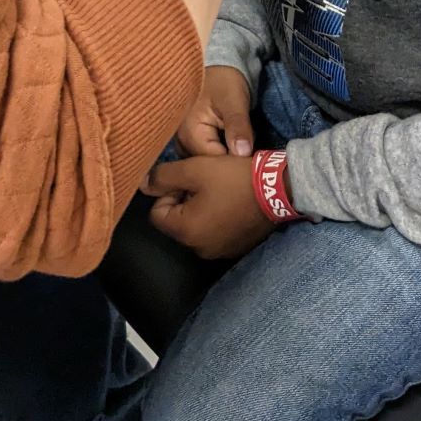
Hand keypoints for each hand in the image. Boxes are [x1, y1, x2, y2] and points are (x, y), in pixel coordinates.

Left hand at [143, 151, 273, 259]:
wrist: (278, 189)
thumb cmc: (232, 178)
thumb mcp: (194, 169)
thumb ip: (163, 177)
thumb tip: (142, 185)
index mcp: (186, 232)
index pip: (157, 213)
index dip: (167, 192)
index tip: (186, 179)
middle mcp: (200, 249)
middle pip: (176, 222)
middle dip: (183, 201)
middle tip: (203, 181)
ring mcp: (220, 251)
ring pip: (196, 227)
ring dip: (200, 209)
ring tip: (218, 190)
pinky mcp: (236, 248)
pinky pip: (215, 232)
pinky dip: (217, 218)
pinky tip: (230, 202)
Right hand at [177, 65, 254, 156]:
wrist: (219, 67)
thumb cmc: (225, 80)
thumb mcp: (234, 100)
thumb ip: (238, 126)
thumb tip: (242, 153)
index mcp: (189, 133)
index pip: (213, 163)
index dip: (234, 164)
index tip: (252, 161)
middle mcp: (182, 141)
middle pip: (207, 166)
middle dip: (229, 163)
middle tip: (250, 155)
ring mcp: (185, 142)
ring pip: (207, 162)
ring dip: (224, 159)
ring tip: (242, 152)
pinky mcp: (193, 140)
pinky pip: (206, 155)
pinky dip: (220, 154)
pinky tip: (234, 149)